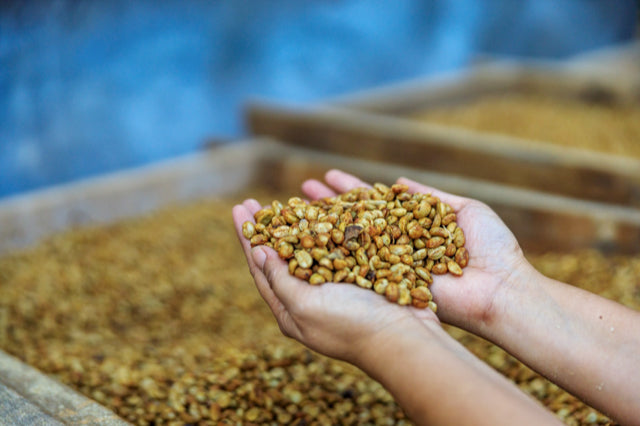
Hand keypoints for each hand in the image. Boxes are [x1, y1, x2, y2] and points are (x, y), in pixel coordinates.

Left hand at [232, 176, 438, 364]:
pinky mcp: (361, 274)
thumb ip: (279, 278)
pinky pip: (341, 246)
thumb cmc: (352, 325)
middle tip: (256, 201)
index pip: (261, 269)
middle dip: (269, 227)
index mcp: (291, 309)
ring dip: (299, 223)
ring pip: (313, 247)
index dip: (248, 237)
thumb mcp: (304, 305)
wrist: (406, 337)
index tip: (239, 208)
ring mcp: (337, 285)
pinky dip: (332, 227)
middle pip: (283, 256)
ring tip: (289, 200)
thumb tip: (257, 252)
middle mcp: (311, 296)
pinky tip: (327, 210)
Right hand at [299, 170, 532, 332]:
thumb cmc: (491, 248)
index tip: (328, 176)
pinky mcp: (389, 283)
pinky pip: (360, 266)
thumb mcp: (464, 210)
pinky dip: (336, 253)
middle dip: (329, 205)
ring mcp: (389, 264)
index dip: (351, 190)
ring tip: (297, 208)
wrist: (500, 288)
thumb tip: (397, 181)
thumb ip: (428, 196)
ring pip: (350, 241)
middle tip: (302, 190)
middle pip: (355, 220)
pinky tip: (312, 239)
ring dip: (323, 225)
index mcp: (412, 226)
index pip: (375, 204)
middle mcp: (395, 245)